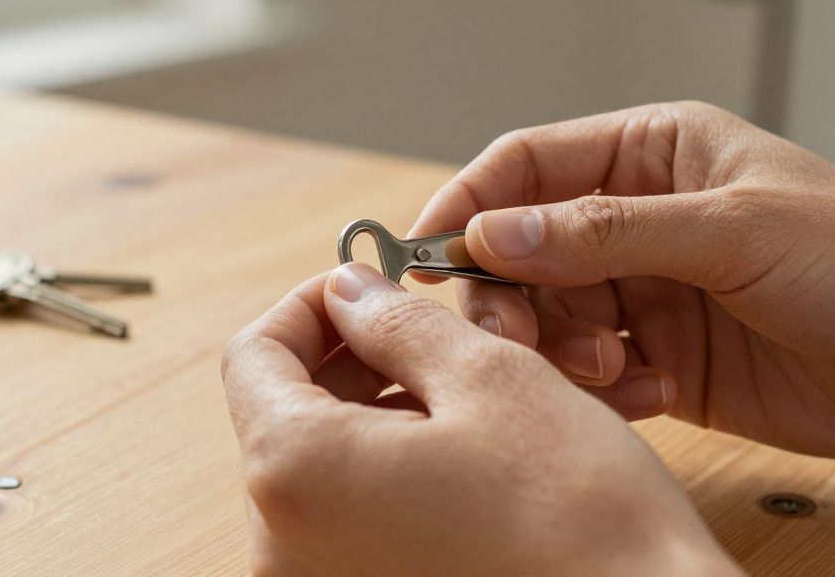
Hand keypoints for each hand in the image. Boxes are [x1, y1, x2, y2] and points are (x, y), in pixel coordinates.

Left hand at [222, 266, 737, 576]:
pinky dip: (394, 472)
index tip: (371, 287)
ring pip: (325, 464)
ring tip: (468, 394)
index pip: (254, 354)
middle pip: (286, 411)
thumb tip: (350, 291)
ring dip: (383, 412)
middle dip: (354, 358)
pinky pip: (353, 518)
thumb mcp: (490, 379)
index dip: (312, 305)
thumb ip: (397, 322)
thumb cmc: (581, 519)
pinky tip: (467, 455)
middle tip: (432, 335)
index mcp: (296, 474)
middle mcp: (283, 548)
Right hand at [411, 101, 834, 457]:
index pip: (526, 166)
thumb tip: (491, 233)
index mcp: (652, 152)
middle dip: (507, 297)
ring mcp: (648, 291)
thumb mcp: (733, 230)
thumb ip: (604, 231)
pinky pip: (592, 374)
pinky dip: (607, 391)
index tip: (421, 253)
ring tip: (615, 369)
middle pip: (520, 251)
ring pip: (548, 318)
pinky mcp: (664, 360)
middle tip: (512, 339)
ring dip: (560, 351)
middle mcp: (638, 219)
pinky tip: (658, 392)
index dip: (467, 206)